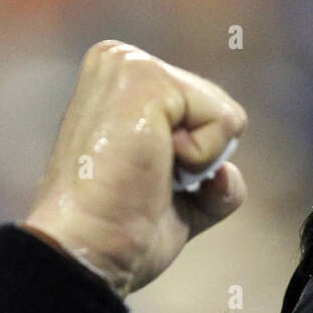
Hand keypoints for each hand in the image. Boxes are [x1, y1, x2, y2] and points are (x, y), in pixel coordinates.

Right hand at [24, 40, 247, 297]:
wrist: (85, 251)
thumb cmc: (117, 234)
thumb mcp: (178, 203)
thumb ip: (211, 181)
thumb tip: (226, 175)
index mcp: (122, 83)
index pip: (203, 112)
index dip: (193, 164)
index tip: (143, 184)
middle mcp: (121, 61)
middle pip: (218, 108)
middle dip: (199, 162)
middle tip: (145, 184)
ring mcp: (131, 65)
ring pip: (224, 115)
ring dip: (198, 164)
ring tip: (146, 176)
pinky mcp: (145, 80)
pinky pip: (223, 120)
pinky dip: (201, 160)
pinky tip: (153, 168)